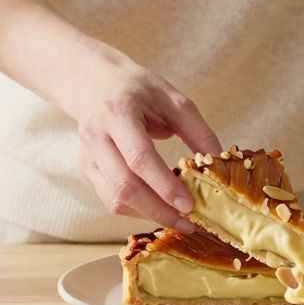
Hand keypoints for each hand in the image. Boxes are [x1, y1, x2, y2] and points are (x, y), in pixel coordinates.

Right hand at [67, 57, 220, 230]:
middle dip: (158, 210)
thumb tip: (218, 163)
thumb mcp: (172, 98)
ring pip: (114, 199)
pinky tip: (157, 208)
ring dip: (148, 214)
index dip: (164, 185)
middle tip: (188, 222)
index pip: (139, 158)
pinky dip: (136, 209)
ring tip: (177, 219)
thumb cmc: (136, 88)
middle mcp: (96, 137)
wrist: (93, 81)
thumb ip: (197, 130)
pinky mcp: (85, 170)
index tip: (189, 205)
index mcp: (117, 114)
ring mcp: (86, 156)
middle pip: (125, 186)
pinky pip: (110, 199)